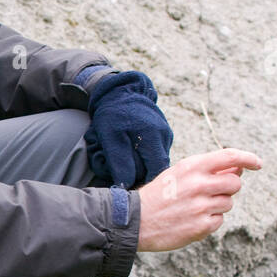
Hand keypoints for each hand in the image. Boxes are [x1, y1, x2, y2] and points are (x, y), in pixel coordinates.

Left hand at [85, 70, 173, 186]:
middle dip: (139, 171)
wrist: (120, 90)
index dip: (143, 181)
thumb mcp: (111, 138)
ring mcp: (165, 134)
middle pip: (156, 167)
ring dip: (140, 162)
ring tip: (123, 154)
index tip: (128, 183)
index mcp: (154, 137)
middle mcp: (164, 136)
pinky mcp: (162, 133)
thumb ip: (120, 162)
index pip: (157, 171)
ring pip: (155, 159)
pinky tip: (130, 148)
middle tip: (120, 167)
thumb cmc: (113, 113)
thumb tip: (127, 185)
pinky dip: (143, 154)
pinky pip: (154, 151)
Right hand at [136, 149, 261, 251]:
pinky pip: (219, 221)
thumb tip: (238, 169)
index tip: (257, 163)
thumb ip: (207, 170)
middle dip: (228, 188)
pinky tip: (191, 220)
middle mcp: (199, 185)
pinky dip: (209, 221)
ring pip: (228, 204)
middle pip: (235, 184)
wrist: (135, 221)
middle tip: (212, 193)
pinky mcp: (201, 226)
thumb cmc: (159, 195)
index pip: (230, 157)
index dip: (249, 158)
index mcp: (192, 167)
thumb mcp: (179, 173)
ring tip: (194, 208)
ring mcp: (201, 207)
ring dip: (216, 206)